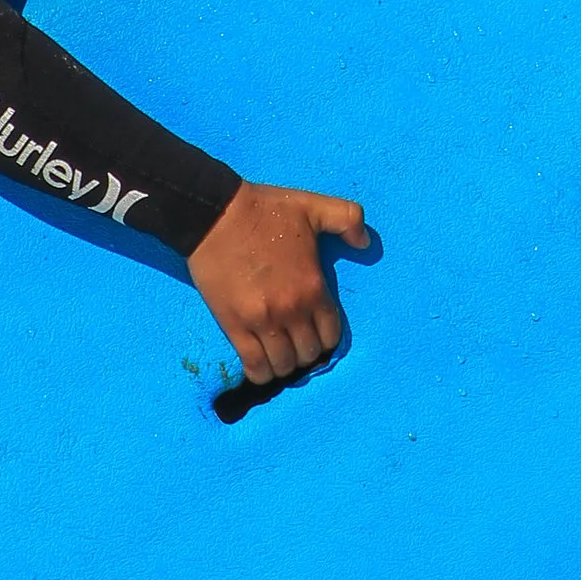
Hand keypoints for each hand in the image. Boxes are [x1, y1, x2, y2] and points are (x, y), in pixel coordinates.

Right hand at [188, 180, 367, 387]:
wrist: (215, 215)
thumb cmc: (265, 210)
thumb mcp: (314, 206)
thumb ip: (348, 219)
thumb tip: (365, 243)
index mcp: (314, 287)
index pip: (331, 335)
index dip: (326, 337)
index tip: (316, 332)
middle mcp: (292, 310)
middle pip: (309, 354)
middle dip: (306, 352)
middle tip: (296, 342)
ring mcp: (262, 321)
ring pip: (283, 365)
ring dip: (284, 364)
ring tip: (278, 353)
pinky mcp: (234, 326)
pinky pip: (254, 366)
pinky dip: (261, 373)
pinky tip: (261, 366)